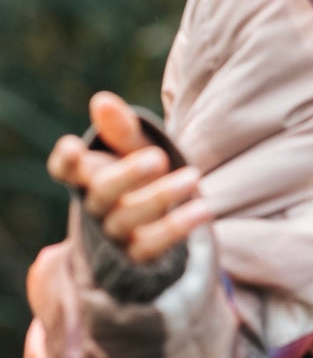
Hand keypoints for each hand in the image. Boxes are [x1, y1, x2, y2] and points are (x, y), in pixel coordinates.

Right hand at [47, 91, 209, 266]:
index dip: (66, 161)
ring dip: (160, 198)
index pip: (65, 171)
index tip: (74, 146)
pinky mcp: (137, 257)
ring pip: (127, 220)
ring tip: (193, 177)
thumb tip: (102, 101)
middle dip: (127, 175)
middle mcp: (96, 208)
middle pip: (102, 194)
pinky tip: (202, 208)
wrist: (162, 225)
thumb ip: (122, 129)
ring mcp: (114, 236)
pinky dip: (177, 227)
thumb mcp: (137, 150)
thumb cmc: (145, 177)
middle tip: (157, 158)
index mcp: (88, 177)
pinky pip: (152, 245)